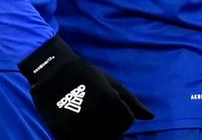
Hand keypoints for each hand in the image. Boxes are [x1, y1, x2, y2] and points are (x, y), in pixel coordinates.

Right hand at [19, 35, 153, 139]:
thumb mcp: (110, 82)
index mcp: (109, 100)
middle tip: (100, 113)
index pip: (127, 122)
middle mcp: (94, 114)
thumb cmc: (84, 73)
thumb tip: (151, 117)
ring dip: (98, 133)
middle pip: (114, 134)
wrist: (50, 69)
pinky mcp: (62, 132)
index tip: (112, 108)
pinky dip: (83, 136)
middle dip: (111, 126)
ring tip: (89, 118)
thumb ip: (132, 101)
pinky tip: (79, 124)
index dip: (123, 116)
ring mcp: (78, 125)